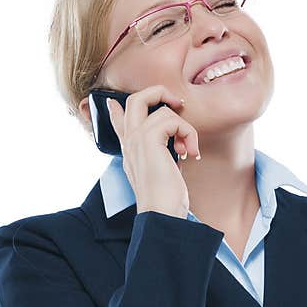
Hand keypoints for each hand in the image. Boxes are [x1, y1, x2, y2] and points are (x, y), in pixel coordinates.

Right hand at [106, 85, 201, 218]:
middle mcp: (130, 141)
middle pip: (135, 98)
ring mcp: (136, 139)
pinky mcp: (148, 140)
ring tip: (188, 149)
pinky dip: (188, 134)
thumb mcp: (163, 171)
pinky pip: (173, 121)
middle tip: (178, 106)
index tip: (116, 103)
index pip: (118, 119)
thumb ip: (162, 154)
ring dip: (185, 128)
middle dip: (159, 93)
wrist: (160, 213)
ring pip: (163, 110)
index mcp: (130, 149)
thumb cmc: (165, 199)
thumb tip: (175, 148)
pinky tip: (191, 153)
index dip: (119, 107)